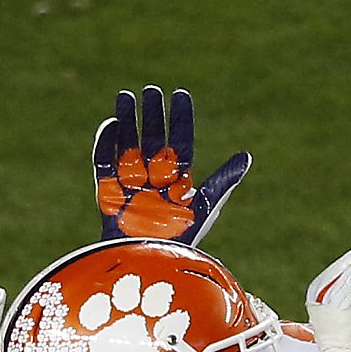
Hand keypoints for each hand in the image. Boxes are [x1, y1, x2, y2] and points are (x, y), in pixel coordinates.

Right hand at [93, 85, 251, 243]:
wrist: (151, 261)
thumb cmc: (183, 238)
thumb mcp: (206, 205)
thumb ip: (223, 180)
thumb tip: (246, 156)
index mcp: (180, 180)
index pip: (181, 141)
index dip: (181, 118)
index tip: (180, 94)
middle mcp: (156, 180)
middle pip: (153, 139)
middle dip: (152, 115)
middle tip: (152, 90)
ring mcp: (132, 184)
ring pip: (127, 144)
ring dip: (127, 120)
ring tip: (126, 95)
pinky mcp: (108, 193)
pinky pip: (104, 162)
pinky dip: (105, 143)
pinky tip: (111, 122)